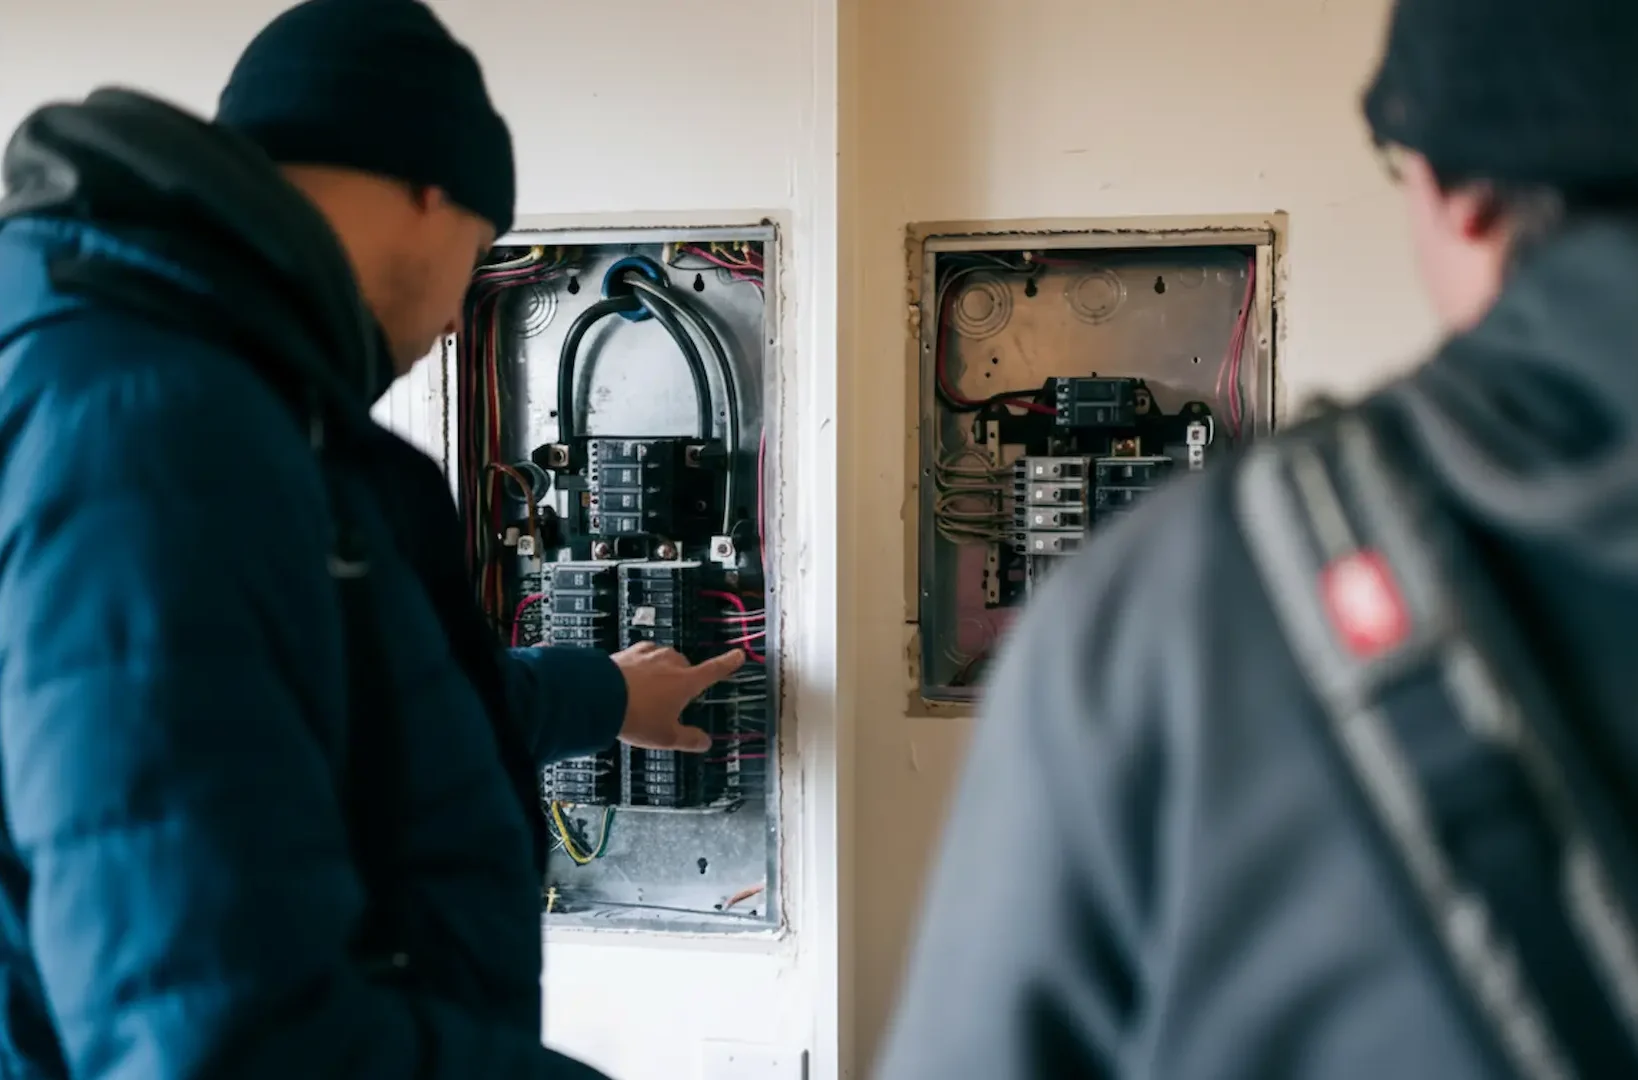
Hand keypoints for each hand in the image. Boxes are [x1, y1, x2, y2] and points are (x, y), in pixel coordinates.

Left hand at [611, 642, 744, 751]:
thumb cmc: (637, 717)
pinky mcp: (628, 652)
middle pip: (684, 666)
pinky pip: (641, 656)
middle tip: (668, 700)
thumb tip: (705, 742)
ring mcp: (648, 654)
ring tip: (647, 692)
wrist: (598, 697)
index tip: (739, 654)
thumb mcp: (665, 736)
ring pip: (663, 659)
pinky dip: (641, 666)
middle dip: (681, 679)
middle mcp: (670, 662)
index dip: (728, 663)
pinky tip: (631, 679)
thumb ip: (688, 739)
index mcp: (686, 681)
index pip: (714, 670)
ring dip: (660, 671)